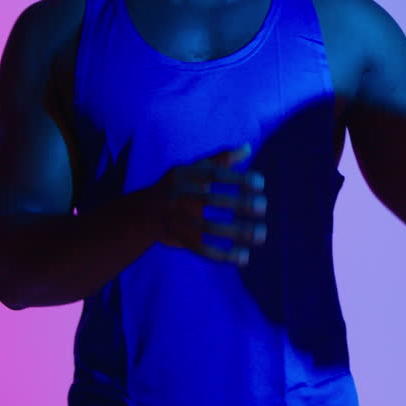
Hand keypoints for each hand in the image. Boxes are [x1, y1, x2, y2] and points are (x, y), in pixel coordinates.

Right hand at [149, 143, 267, 265]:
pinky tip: (243, 257)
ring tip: (261, 235)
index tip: (260, 183)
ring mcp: (177, 219)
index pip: (213, 175)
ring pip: (207, 228)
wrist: (143, 212)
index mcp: (185, 175)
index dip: (237, 178)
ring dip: (236, 233)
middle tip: (263, 207)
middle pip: (210, 201)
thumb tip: (247, 147)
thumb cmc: (179, 185)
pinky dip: (222, 255)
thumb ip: (221, 159)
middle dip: (238, 204)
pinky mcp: (178, 239)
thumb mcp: (194, 168)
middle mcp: (179, 196)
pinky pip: (200, 249)